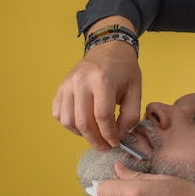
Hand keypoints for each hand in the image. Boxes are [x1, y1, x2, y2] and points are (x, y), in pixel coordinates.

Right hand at [53, 22, 141, 149]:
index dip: (109, 134)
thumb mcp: (135, 90)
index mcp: (102, 80)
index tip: (115, 142)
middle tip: (105, 146)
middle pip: (83, 121)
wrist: (108, 49)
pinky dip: (69, 124)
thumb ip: (130, 115)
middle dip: (95, 140)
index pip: (102, 115)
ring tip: (95, 134)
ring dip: (81, 134)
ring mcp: (67, 84)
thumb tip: (119, 136)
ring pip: (68, 120)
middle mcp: (81, 81)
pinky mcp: (60, 87)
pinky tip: (83, 124)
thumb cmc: (124, 69)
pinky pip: (58, 113)